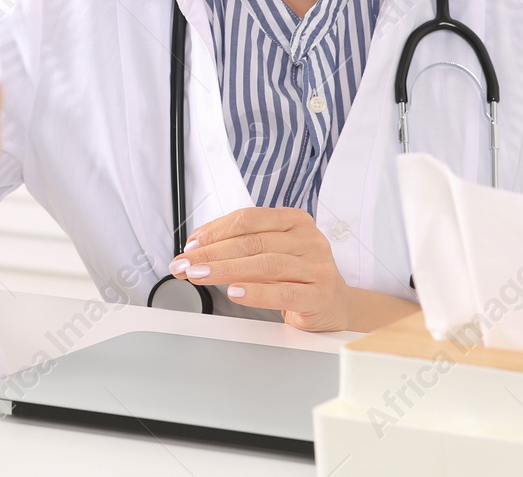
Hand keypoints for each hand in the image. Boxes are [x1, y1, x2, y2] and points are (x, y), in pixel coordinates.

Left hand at [169, 207, 354, 331]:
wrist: (335, 303)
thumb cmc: (296, 275)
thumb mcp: (271, 252)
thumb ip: (241, 245)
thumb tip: (197, 247)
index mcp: (294, 220)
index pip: (249, 219)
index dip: (216, 230)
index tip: (191, 244)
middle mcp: (308, 240)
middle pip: (253, 242)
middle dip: (213, 252)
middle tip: (187, 263)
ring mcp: (316, 267)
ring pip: (266, 264)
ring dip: (227, 270)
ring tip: (200, 276)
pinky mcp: (319, 295)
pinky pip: (284, 292)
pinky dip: (256, 292)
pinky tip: (234, 293)